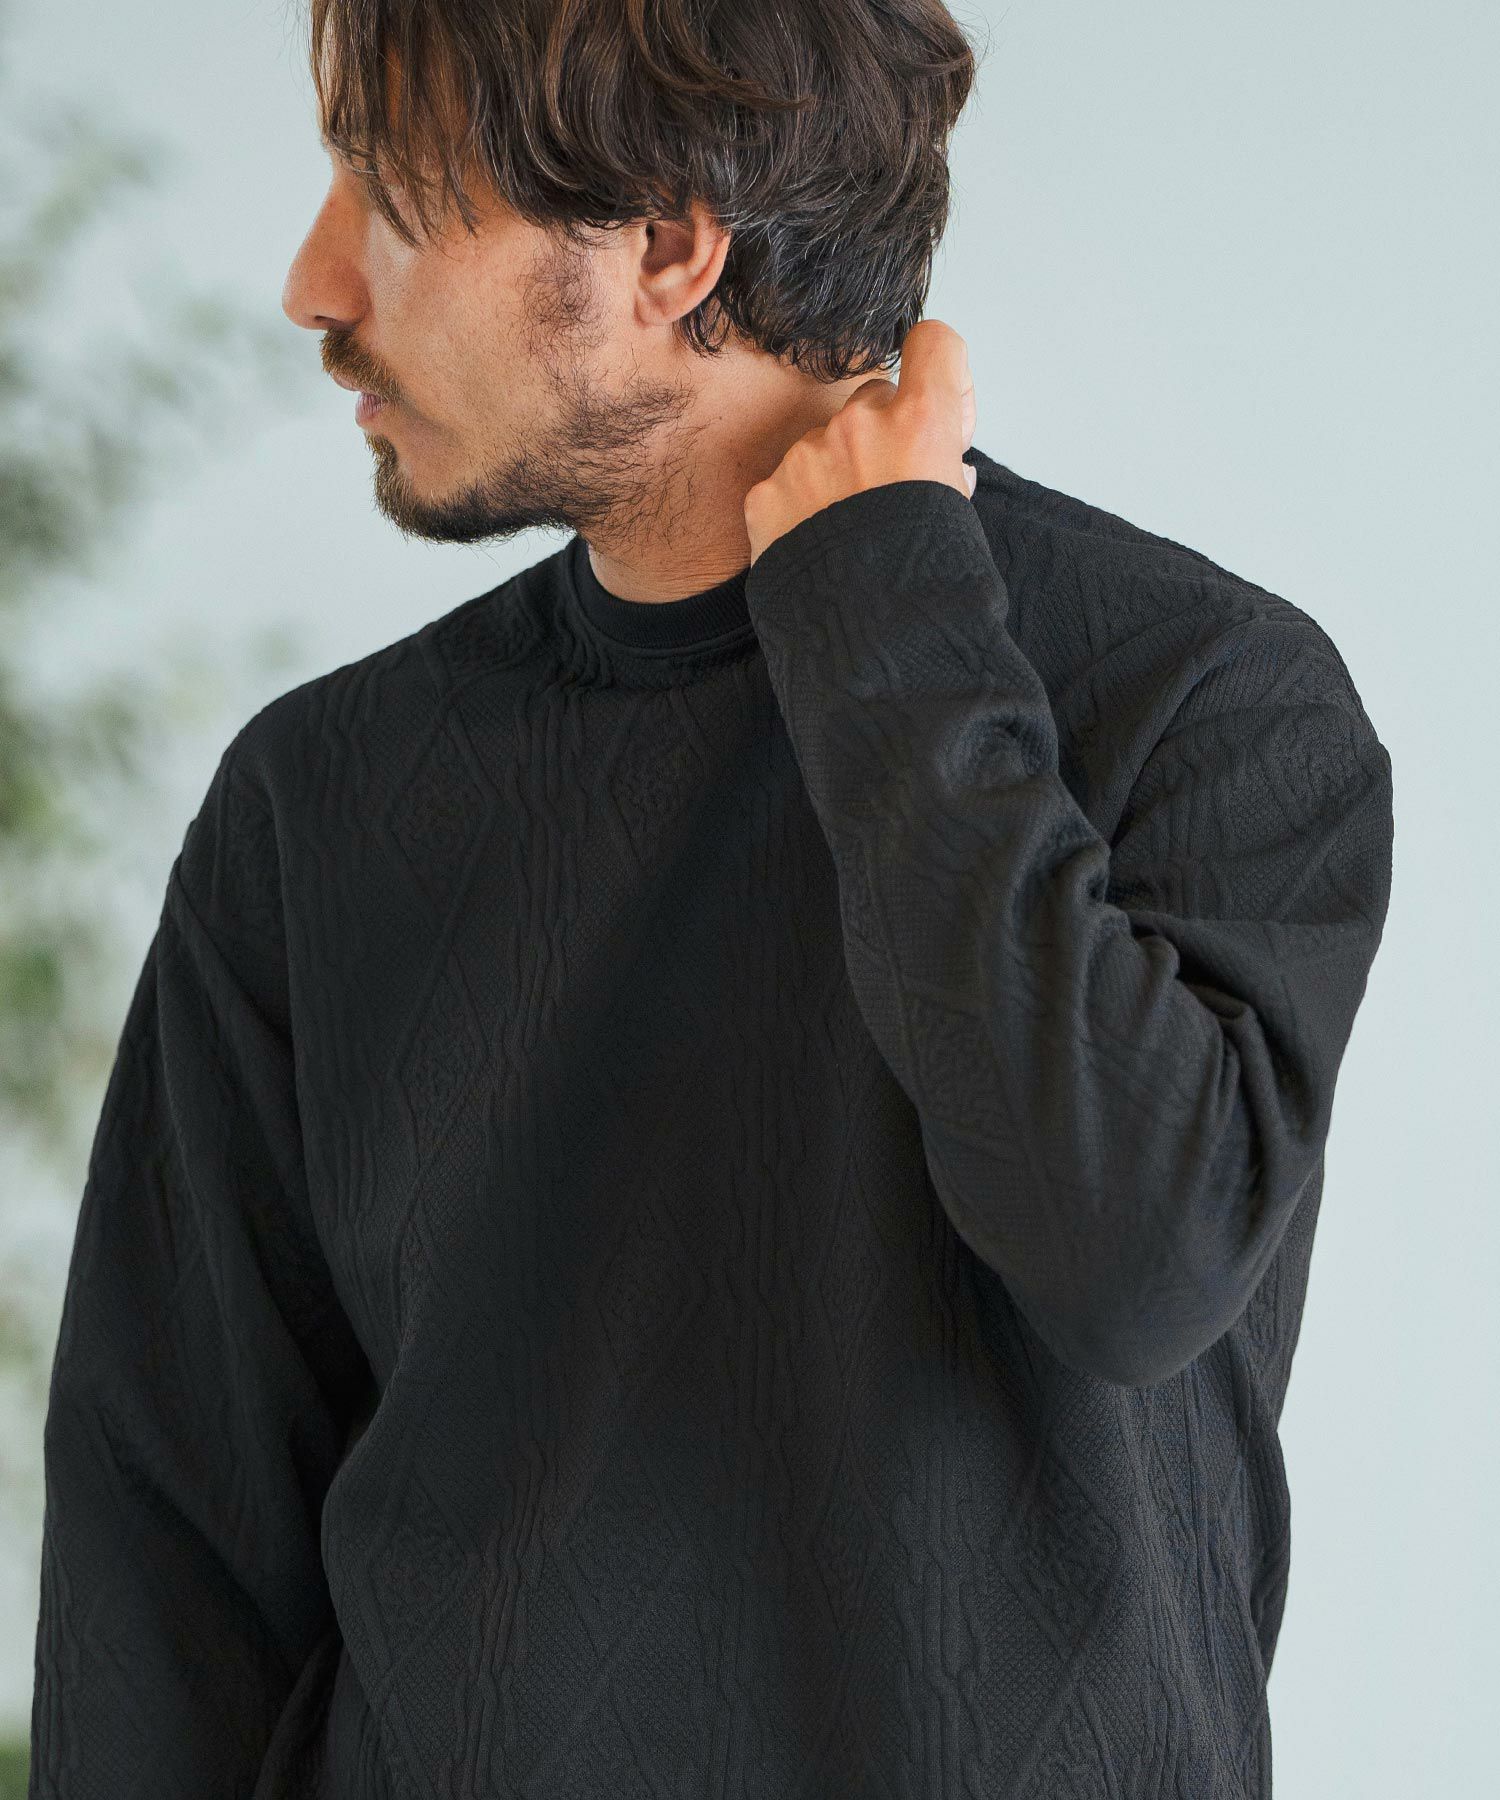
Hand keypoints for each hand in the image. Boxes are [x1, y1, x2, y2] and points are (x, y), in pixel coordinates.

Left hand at [743, 318, 976, 566]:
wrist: (872, 650)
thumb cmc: (928, 590)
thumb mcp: (960, 519)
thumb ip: (948, 474)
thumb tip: (944, 465)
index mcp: (921, 424)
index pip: (934, 344)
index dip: (940, 368)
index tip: (940, 400)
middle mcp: (859, 426)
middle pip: (873, 399)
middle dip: (883, 436)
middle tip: (889, 495)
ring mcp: (806, 458)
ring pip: (824, 443)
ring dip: (836, 475)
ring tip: (848, 537)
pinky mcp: (765, 495)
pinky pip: (785, 484)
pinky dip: (799, 509)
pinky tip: (815, 551)